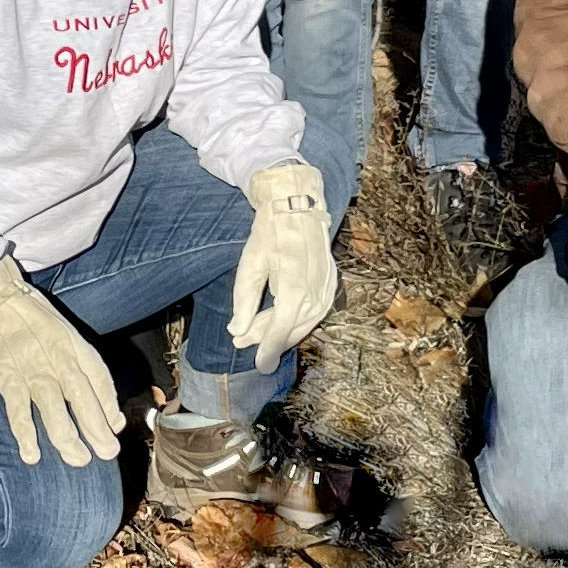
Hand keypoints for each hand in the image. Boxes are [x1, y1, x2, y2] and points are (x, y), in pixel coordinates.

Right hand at [0, 255, 122, 465]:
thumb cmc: (35, 322)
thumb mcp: (67, 336)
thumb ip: (88, 372)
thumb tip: (112, 417)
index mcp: (74, 344)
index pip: (99, 377)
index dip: (109, 404)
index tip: (115, 429)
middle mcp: (57, 355)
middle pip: (81, 395)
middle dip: (96, 427)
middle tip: (107, 452)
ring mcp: (31, 365)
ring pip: (52, 404)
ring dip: (66, 434)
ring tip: (78, 459)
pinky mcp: (6, 373)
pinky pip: (16, 406)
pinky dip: (24, 431)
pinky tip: (31, 453)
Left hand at [229, 160, 336, 354]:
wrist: (297, 202)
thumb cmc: (270, 232)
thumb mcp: (250, 264)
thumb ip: (244, 301)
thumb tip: (237, 331)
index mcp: (294, 288)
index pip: (279, 330)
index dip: (267, 349)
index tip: (259, 365)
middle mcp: (315, 292)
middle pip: (292, 328)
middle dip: (269, 340)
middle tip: (245, 343)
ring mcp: (326, 287)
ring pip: (306, 322)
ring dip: (283, 331)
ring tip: (259, 332)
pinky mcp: (331, 282)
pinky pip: (316, 311)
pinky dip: (298, 319)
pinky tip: (281, 320)